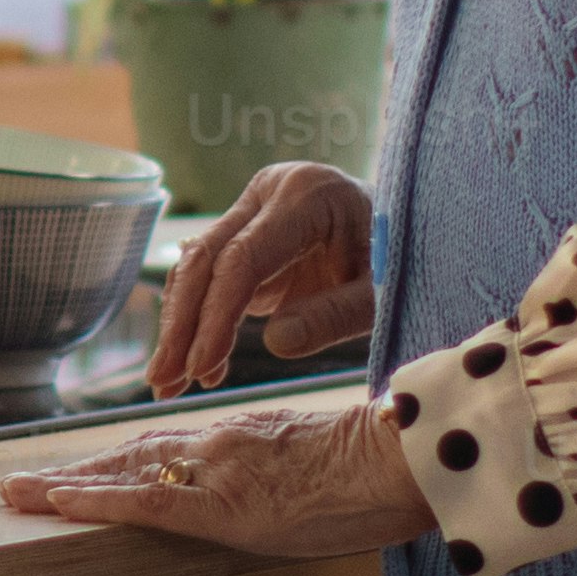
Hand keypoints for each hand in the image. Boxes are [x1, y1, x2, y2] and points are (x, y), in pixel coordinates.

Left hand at [0, 397, 431, 559]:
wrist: (403, 463)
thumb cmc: (388, 465)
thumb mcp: (333, 460)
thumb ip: (302, 466)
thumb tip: (306, 483)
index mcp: (248, 435)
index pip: (170, 446)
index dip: (120, 459)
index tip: (84, 467)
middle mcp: (220, 445)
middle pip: (133, 457)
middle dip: (76, 471)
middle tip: (22, 481)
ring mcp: (216, 473)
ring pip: (124, 475)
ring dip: (66, 486)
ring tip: (17, 494)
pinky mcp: (218, 506)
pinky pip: (141, 504)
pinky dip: (93, 502)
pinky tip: (55, 505)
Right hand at [149, 160, 378, 396]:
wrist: (413, 228)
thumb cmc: (401, 260)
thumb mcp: (381, 293)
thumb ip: (334, 316)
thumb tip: (275, 343)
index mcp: (305, 195)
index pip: (242, 258)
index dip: (216, 317)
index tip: (200, 369)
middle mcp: (269, 192)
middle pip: (206, 259)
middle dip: (182, 325)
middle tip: (163, 382)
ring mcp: (254, 207)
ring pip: (198, 267)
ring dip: (181, 326)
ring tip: (168, 384)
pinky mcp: (247, 232)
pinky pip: (211, 276)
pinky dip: (200, 320)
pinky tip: (194, 365)